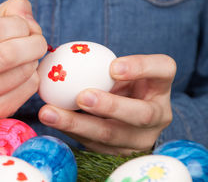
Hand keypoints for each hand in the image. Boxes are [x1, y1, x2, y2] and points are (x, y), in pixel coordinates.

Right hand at [0, 0, 46, 140]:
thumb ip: (4, 13)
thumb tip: (30, 18)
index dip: (19, 24)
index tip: (23, 26)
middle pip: (10, 53)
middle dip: (34, 42)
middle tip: (36, 40)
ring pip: (23, 70)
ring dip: (33, 59)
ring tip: (24, 57)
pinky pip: (28, 88)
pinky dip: (31, 76)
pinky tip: (19, 75)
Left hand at [39, 54, 174, 154]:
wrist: (122, 110)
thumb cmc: (115, 81)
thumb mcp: (115, 69)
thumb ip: (100, 65)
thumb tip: (59, 59)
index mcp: (160, 84)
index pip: (162, 69)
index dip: (140, 67)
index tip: (113, 66)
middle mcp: (159, 114)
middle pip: (141, 113)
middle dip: (110, 106)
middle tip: (81, 96)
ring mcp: (142, 138)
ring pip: (111, 135)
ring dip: (76, 124)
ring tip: (49, 113)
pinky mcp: (121, 152)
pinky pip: (94, 144)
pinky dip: (70, 131)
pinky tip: (51, 121)